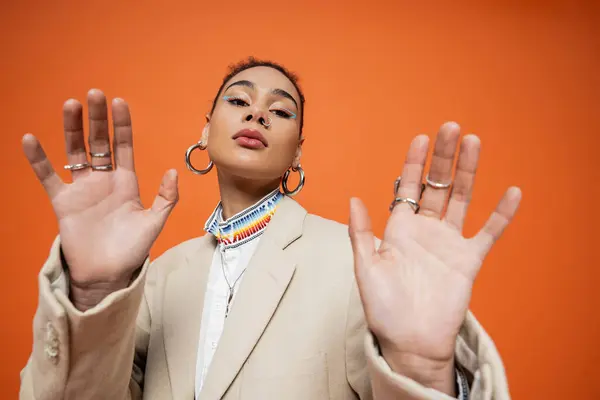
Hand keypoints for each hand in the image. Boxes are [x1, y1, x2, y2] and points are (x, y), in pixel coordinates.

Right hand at [22, 89, 178, 308]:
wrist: (107, 274)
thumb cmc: (132, 249)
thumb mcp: (154, 222)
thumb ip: (166, 198)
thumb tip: (173, 171)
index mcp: (126, 182)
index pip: (124, 146)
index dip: (122, 125)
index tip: (119, 102)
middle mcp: (103, 180)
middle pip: (99, 142)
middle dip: (97, 119)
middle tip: (94, 94)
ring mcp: (82, 189)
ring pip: (75, 151)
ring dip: (72, 129)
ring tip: (70, 105)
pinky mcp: (63, 202)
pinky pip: (48, 176)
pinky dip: (39, 160)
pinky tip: (31, 140)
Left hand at [348, 122, 520, 391]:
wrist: (410, 342)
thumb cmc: (384, 309)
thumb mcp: (365, 268)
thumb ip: (360, 234)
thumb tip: (353, 199)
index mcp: (399, 229)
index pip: (408, 188)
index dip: (414, 163)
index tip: (421, 138)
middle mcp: (425, 231)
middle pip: (437, 186)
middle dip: (443, 157)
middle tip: (451, 128)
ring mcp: (449, 243)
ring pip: (461, 200)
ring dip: (468, 172)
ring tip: (474, 142)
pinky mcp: (469, 261)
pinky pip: (489, 234)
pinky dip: (502, 215)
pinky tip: (512, 192)